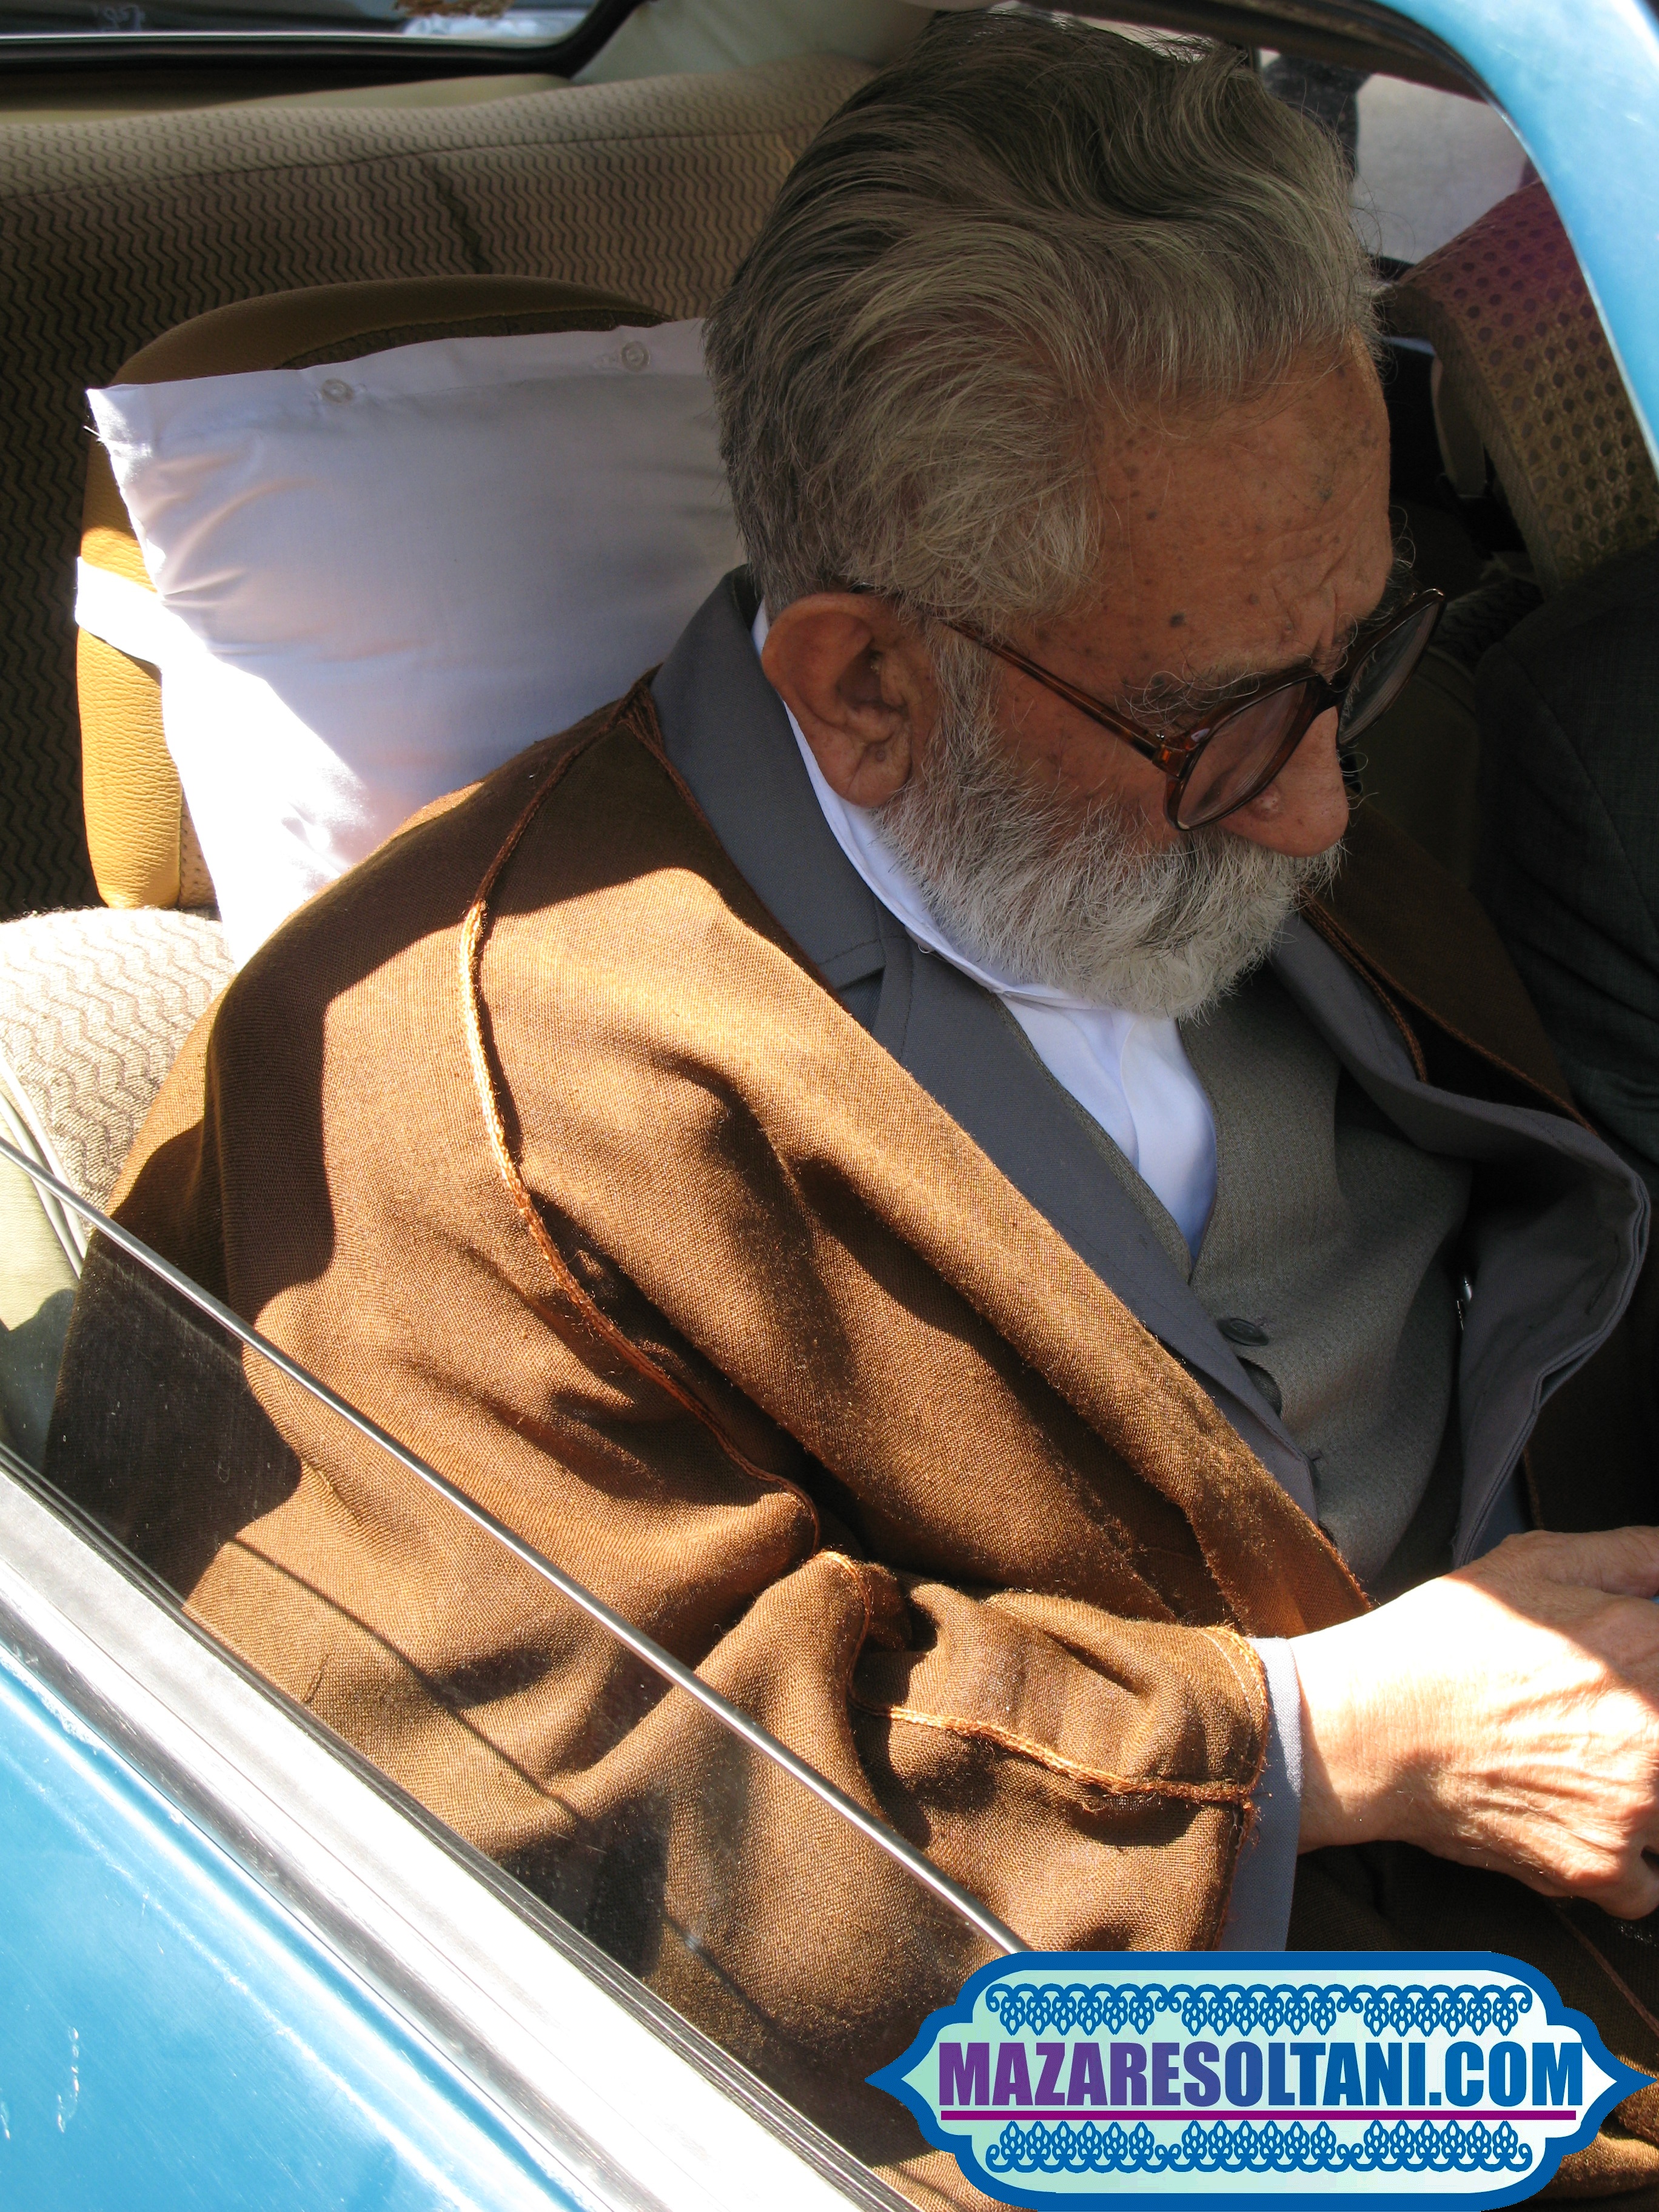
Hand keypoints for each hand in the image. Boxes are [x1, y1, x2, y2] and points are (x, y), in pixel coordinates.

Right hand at [1294, 1526, 1658, 1917]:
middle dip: (1651, 1731)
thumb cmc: (1441, 1646)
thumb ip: (1631, 1556)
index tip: (1645, 1680)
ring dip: (1649, 1793)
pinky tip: (1584, 1818)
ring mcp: (1634, 1809)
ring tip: (1588, 1766)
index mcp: (1648, 1649)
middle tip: (1599, 1728)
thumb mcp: (1533, 1564)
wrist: (1368, 1730)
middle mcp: (1655, 1734)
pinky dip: (1629, 1860)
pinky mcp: (1601, 1868)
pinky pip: (1652, 1882)